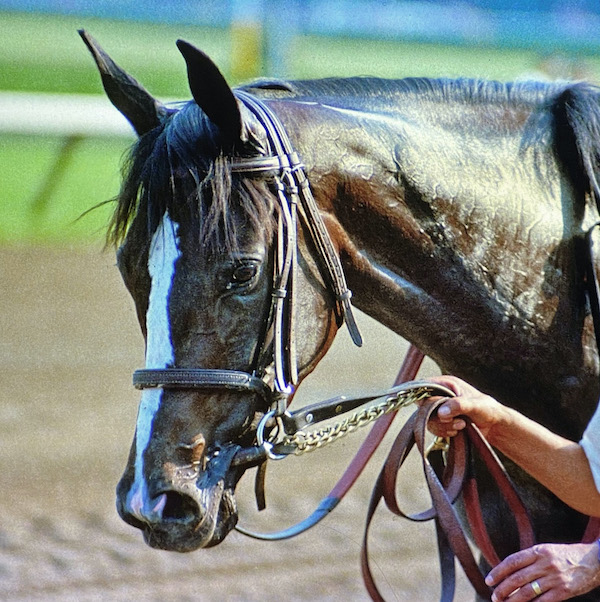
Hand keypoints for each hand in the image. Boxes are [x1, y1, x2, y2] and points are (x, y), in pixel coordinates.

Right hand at [421, 375, 510, 439]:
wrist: (495, 426)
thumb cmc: (488, 410)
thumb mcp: (475, 405)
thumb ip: (458, 406)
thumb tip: (441, 413)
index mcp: (446, 383)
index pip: (424, 386)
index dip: (422, 396)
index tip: (430, 408)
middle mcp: (440, 394)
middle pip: (423, 405)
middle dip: (437, 416)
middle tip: (454, 420)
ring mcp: (440, 408)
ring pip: (427, 418)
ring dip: (442, 426)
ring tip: (461, 425)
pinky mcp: (442, 421)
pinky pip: (433, 428)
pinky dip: (443, 432)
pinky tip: (457, 431)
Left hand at [485, 542, 599, 600]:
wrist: (593, 561)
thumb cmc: (565, 555)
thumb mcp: (546, 550)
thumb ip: (530, 559)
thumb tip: (509, 571)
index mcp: (538, 550)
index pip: (512, 561)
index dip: (499, 571)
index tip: (489, 580)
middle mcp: (545, 563)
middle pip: (517, 578)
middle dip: (503, 589)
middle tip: (494, 596)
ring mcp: (555, 578)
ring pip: (528, 591)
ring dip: (513, 599)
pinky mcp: (564, 591)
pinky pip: (543, 601)